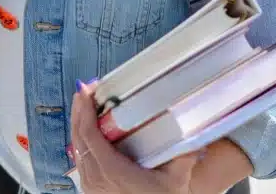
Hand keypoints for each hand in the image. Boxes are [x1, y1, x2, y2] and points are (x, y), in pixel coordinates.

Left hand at [70, 80, 203, 193]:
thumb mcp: (177, 179)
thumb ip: (185, 155)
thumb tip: (197, 131)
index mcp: (112, 171)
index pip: (90, 135)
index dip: (86, 111)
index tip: (88, 92)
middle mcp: (96, 178)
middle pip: (79, 138)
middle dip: (79, 111)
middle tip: (84, 91)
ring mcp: (91, 186)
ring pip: (77, 149)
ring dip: (78, 125)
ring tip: (84, 106)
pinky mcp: (91, 190)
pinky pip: (81, 161)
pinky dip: (81, 142)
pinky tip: (86, 132)